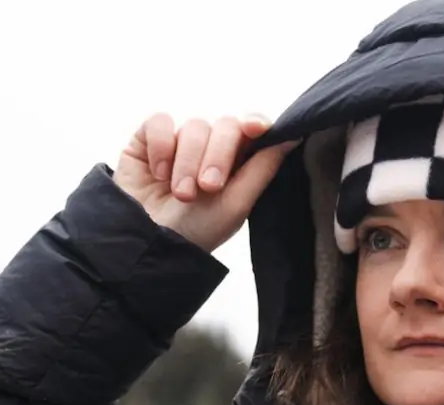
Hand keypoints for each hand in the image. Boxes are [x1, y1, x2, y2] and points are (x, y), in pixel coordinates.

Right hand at [114, 113, 298, 252]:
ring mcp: (180, 142)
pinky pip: (160, 123)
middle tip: (208, 187)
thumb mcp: (236, 205)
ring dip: (187, 161)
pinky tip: (158, 174)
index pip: (252, 129)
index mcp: (237, 163)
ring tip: (181, 193)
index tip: (256, 130)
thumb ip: (264, 168)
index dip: (256, 124)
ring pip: (193, 126)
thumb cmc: (196, 231)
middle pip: (225, 125)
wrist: (147, 243)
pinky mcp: (149, 139)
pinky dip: (161, 147)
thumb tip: (296, 135)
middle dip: (218, 156)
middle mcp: (210, 148)